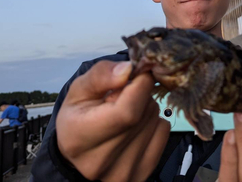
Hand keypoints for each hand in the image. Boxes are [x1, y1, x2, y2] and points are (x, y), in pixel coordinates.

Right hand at [56, 60, 170, 181]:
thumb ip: (101, 75)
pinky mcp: (142, 173)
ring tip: (126, 113)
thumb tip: (127, 70)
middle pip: (144, 114)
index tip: (136, 75)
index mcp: (81, 138)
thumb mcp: (79, 90)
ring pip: (156, 120)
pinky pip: (164, 132)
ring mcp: (125, 172)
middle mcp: (103, 161)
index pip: (127, 112)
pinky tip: (136, 125)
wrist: (77, 152)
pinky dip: (154, 122)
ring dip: (146, 108)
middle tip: (123, 97)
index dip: (139, 86)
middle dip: (140, 95)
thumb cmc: (78, 116)